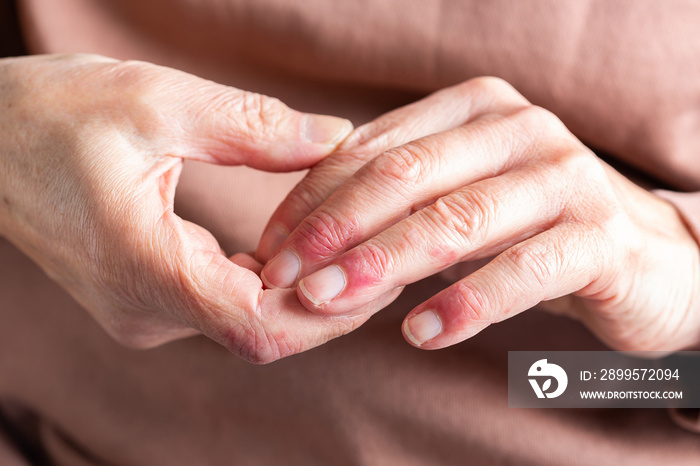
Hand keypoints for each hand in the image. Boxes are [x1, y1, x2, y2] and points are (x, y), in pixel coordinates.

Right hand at [0, 54, 401, 363]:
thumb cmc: (50, 113)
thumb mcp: (155, 101)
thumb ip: (253, 128)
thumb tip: (337, 139)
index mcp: (146, 268)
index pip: (261, 327)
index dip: (331, 310)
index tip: (380, 270)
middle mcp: (145, 309)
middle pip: (264, 332)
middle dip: (330, 301)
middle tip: (384, 252)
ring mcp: (144, 311)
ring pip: (247, 324)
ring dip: (303, 292)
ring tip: (352, 245)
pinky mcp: (147, 298)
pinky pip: (223, 304)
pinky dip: (269, 282)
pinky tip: (296, 246)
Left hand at [257, 77, 699, 351]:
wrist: (643, 258)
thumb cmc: (529, 227)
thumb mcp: (457, 199)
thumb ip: (395, 201)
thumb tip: (301, 237)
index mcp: (474, 108)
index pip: (372, 151)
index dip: (312, 201)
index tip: (270, 250)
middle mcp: (519, 128)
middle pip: (406, 177)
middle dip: (333, 231)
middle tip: (283, 279)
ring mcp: (564, 177)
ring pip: (457, 219)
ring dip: (384, 264)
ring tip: (330, 304)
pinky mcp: (600, 236)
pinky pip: (523, 271)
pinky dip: (467, 303)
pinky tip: (422, 334)